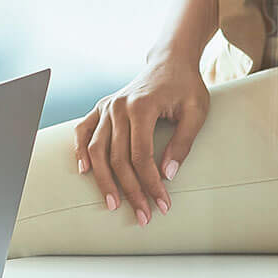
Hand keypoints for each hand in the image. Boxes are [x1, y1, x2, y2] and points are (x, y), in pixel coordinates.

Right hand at [74, 47, 211, 223]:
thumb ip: (182, 143)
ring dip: (103, 180)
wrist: (170, 61)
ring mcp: (107, 106)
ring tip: (112, 204)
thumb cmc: (186, 87)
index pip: (141, 156)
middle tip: (143, 216)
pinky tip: (84, 170)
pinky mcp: (101, 107)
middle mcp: (118, 107)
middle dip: (130, 190)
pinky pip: (83, 130)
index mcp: (141, 107)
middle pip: (117, 158)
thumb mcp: (196, 112)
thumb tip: (167, 175)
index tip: (162, 205)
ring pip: (97, 150)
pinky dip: (80, 150)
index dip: (151, 184)